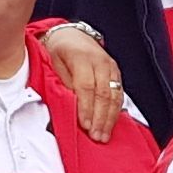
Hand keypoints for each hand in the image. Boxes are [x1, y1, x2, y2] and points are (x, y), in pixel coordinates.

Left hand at [40, 25, 123, 139]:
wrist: (72, 36)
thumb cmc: (59, 50)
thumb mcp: (53, 63)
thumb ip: (62, 83)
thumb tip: (71, 105)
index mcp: (81, 57)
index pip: (86, 87)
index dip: (86, 108)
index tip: (85, 125)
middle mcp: (100, 61)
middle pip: (103, 93)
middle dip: (100, 118)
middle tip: (96, 136)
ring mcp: (111, 66)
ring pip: (115, 95)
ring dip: (110, 118)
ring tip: (104, 135)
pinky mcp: (116, 72)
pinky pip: (119, 94)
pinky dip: (116, 110)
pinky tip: (111, 123)